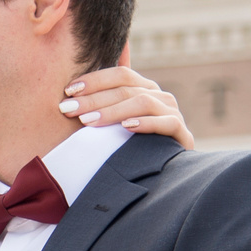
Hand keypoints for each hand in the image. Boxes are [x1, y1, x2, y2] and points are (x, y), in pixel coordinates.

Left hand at [60, 64, 194, 148]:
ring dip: (113, 111)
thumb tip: (68, 92)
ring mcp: (173, 113)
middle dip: (94, 99)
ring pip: (144, 102)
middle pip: (126, 89)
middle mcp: (161, 96)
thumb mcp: (113, 124)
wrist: (165, 176)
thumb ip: (100, 107)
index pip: (119, 75)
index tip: (68, 91)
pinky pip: (167, 123)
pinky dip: (146, 123)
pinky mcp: (182, 134)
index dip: (94, 80)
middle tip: (69, 109)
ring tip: (88, 122)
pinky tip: (126, 127)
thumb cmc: (131, 147)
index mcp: (144, 88)